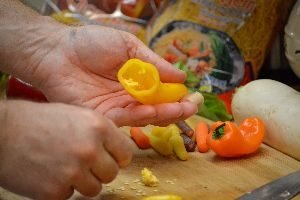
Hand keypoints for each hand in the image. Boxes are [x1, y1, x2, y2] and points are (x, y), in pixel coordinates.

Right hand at [0, 100, 131, 198]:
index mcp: (98, 127)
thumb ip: (100, 132)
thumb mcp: (77, 115)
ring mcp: (73, 173)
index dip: (117, 156)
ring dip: (82, 182)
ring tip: (64, 168)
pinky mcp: (55, 192)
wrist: (3, 132)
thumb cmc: (39, 120)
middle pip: (112, 173)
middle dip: (100, 170)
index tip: (109, 157)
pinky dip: (62, 189)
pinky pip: (70, 196)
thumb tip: (118, 150)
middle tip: (84, 164)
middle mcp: (90, 150)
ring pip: (94, 188)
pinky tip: (49, 174)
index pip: (126, 153)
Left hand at [31, 25, 196, 126]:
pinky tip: (154, 112)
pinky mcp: (102, 116)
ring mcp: (117, 108)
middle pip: (157, 109)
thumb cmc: (91, 43)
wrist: (56, 50)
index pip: (163, 93)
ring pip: (144, 117)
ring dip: (164, 115)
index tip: (194, 97)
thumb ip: (153, 63)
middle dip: (177, 109)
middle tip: (192, 107)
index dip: (179, 97)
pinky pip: (124, 119)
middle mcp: (130, 97)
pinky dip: (140, 117)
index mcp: (138, 80)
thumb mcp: (129, 47)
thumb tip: (182, 77)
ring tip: (181, 110)